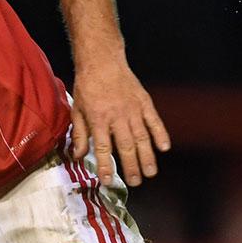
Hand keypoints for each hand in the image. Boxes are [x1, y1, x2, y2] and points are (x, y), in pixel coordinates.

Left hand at [70, 56, 169, 186]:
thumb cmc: (87, 85)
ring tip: (151, 173)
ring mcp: (133, 109)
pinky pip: (154, 120)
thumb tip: (77, 155)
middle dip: (131, 166)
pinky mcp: (144, 102)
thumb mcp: (77, 109)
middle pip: (126, 146)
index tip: (108, 181)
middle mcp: (117, 116)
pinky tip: (164, 148)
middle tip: (136, 182)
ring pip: (142, 137)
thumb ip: (79, 134)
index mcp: (98, 119)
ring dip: (147, 157)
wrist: (102, 60)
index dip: (105, 166)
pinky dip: (160, 134)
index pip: (102, 148)